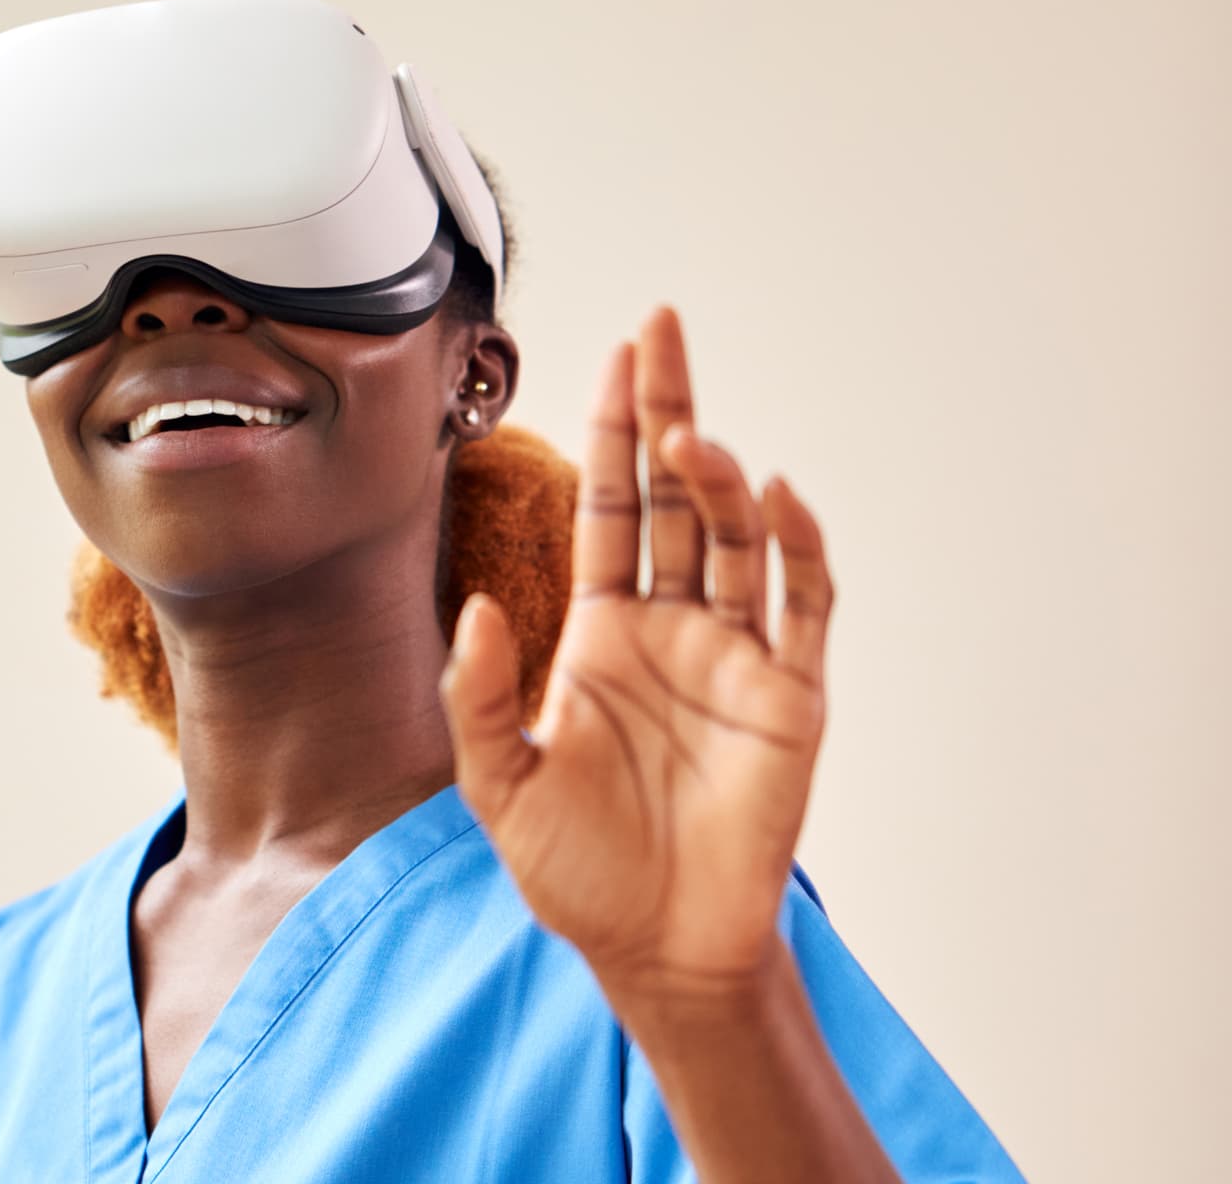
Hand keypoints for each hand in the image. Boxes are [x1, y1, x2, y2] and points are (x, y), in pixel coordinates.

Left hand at [439, 305, 834, 1005]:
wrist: (656, 946)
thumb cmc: (577, 867)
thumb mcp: (501, 783)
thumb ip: (481, 697)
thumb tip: (475, 608)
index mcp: (604, 631)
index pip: (611, 507)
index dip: (614, 430)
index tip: (620, 354)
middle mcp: (672, 627)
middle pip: (674, 496)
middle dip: (667, 412)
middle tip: (662, 330)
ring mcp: (736, 656)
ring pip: (734, 539)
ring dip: (716, 482)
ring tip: (689, 438)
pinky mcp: (790, 698)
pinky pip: (801, 608)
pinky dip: (796, 551)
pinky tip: (773, 499)